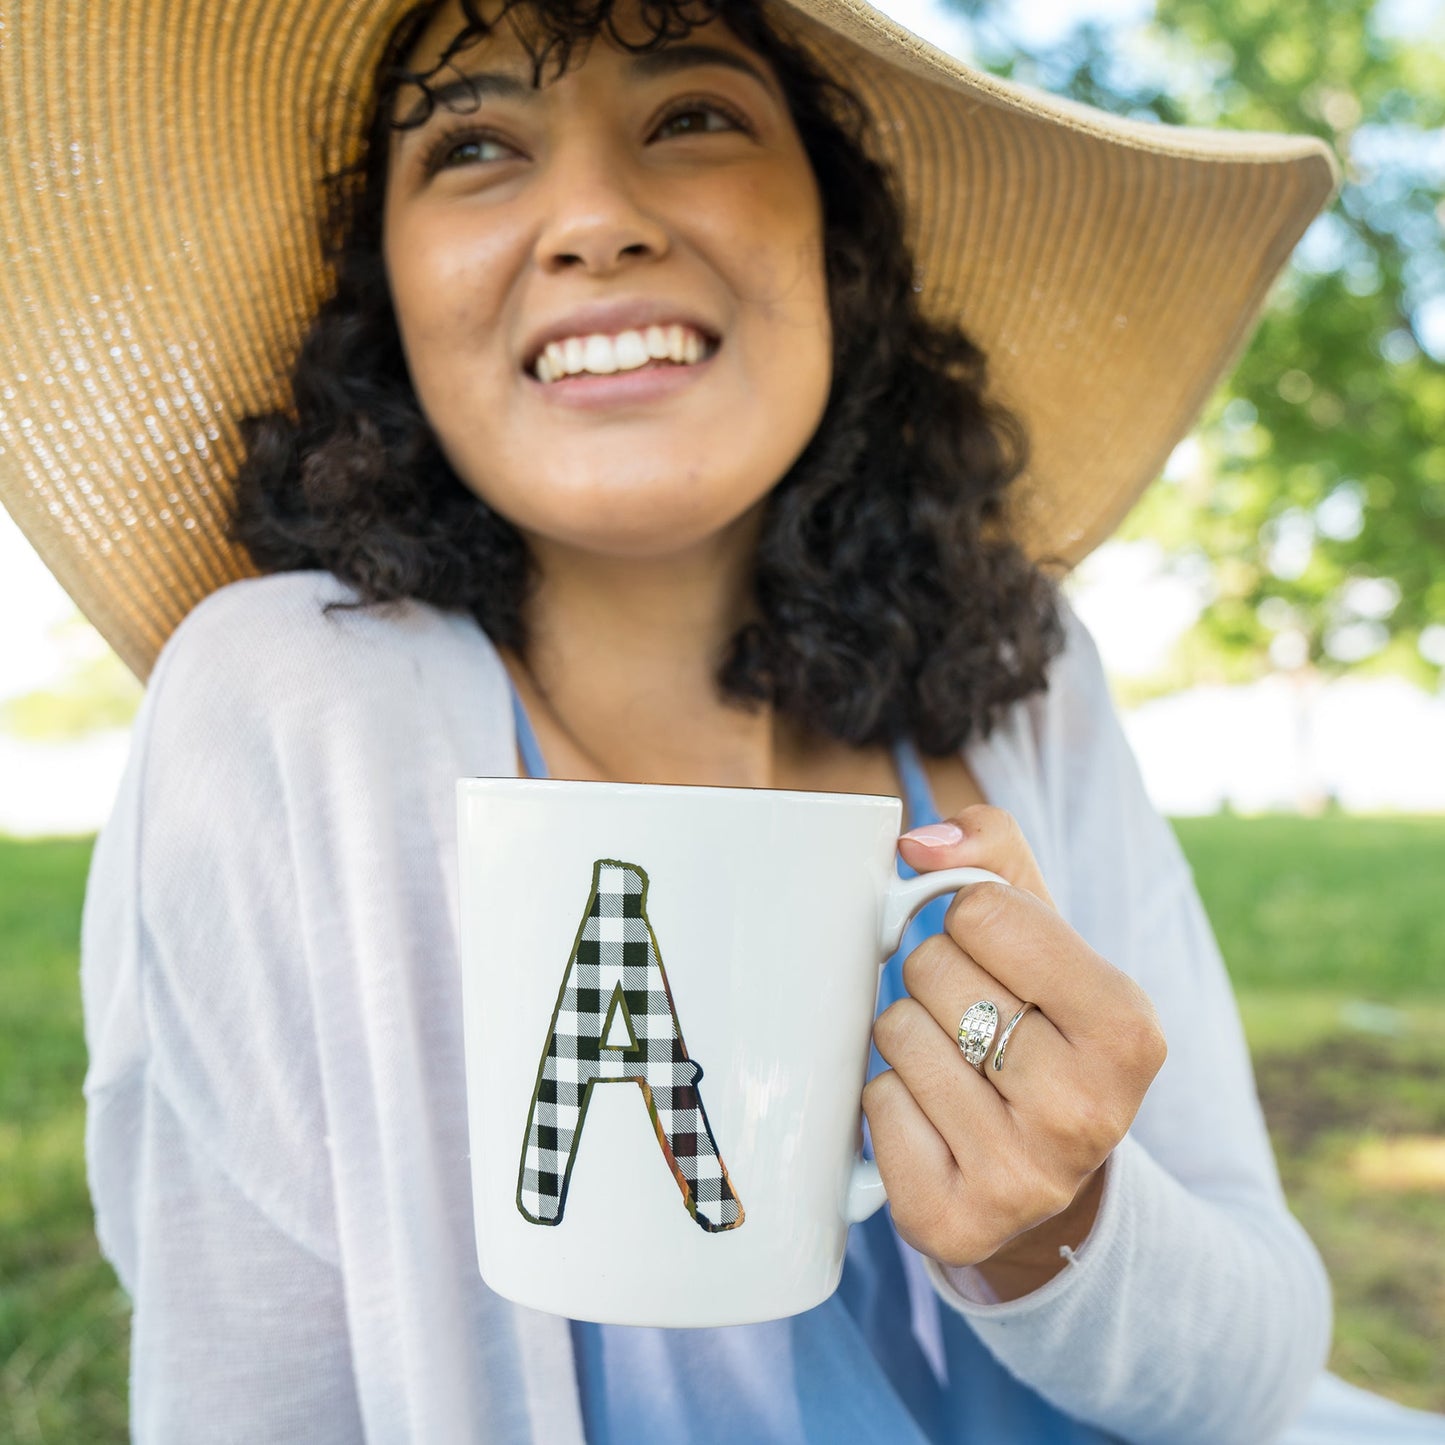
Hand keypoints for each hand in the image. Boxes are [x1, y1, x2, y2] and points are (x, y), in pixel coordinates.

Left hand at [862, 805, 1166, 1288]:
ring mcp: (1021, 1176)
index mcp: (1128, 1027)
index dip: (969, 919)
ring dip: (909, 1037)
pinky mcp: (951, 1221)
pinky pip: (873, 1103)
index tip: (998, 955)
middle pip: (932, 968)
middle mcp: (1086, 1111)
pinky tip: (934, 1121)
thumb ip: (992, 852)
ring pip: (896, 1033)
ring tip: (957, 1068)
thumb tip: (918, 843)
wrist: (1047, 1177)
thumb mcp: (1045, 932)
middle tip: (975, 1019)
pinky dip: (889, 1101)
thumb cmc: (1041, 1025)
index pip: (983, 909)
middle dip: (938, 979)